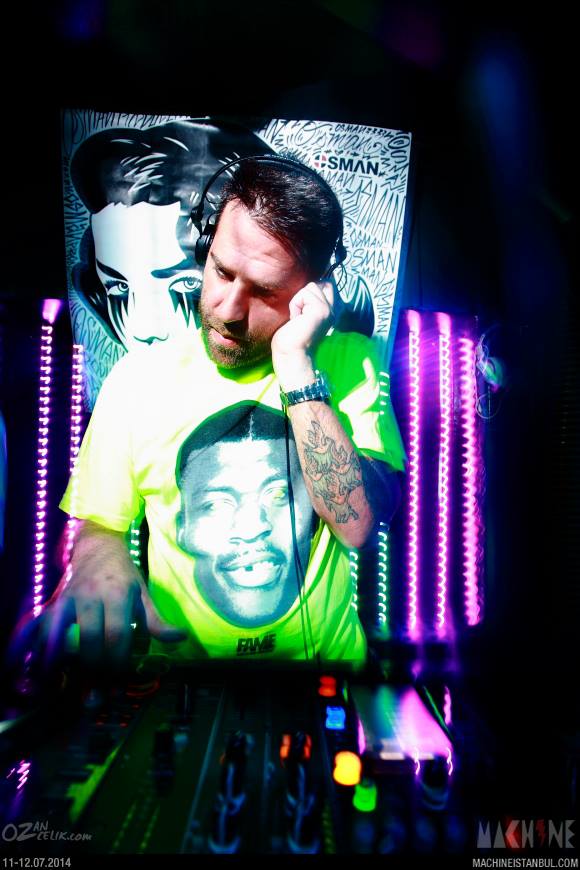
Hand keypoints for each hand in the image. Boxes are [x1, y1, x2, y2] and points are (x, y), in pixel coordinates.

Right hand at [8, 522, 186, 674]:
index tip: (121, 674)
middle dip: (96, 665)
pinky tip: (50, 667)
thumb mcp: (143, 594)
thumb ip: (156, 621)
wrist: (97, 548)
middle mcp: (91, 595)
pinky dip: (44, 648)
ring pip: (63, 635)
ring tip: (78, 679)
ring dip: (69, 661)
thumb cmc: (123, 574)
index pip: (117, 633)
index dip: (118, 659)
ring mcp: (69, 599)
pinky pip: (44, 628)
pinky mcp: (54, 602)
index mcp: (117, 593)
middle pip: (90, 638)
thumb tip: (180, 638)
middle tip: (101, 681)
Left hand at [271, 281, 334, 389]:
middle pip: (321, 282)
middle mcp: (333, 311)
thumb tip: (307, 286)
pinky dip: (295, 305)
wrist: (291, 357)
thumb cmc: (291, 339)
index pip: (328, 284)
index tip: (303, 311)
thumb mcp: (302, 315)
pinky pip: (304, 294)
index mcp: (330, 312)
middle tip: (300, 315)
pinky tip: (296, 320)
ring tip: (298, 319)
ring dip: (299, 301)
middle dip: (306, 294)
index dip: (312, 291)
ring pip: (311, 286)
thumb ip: (309, 302)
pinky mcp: (320, 311)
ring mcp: (328, 310)